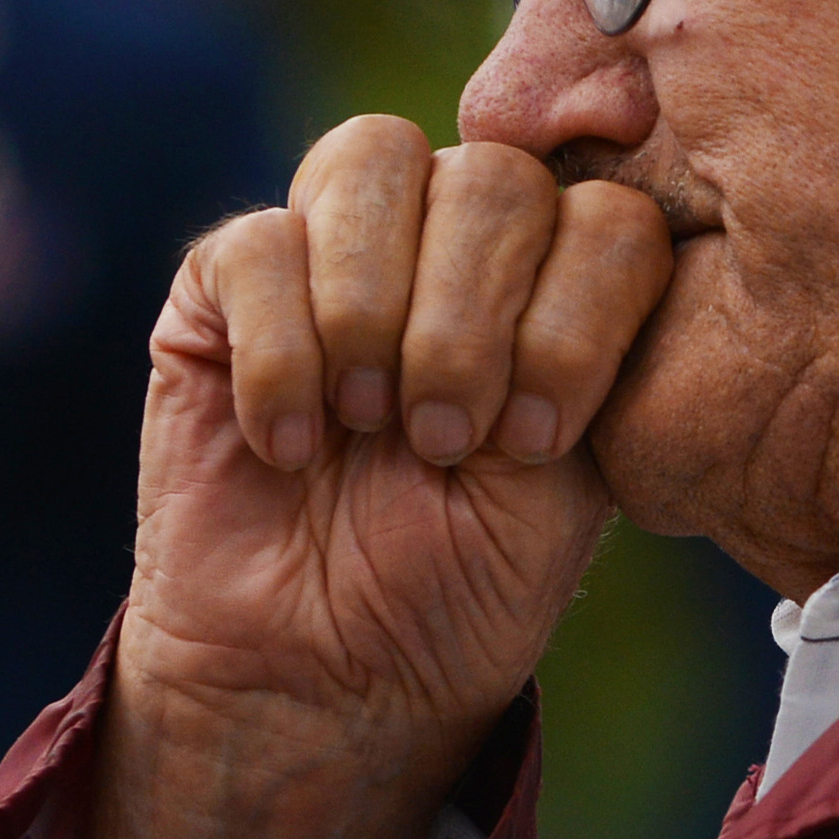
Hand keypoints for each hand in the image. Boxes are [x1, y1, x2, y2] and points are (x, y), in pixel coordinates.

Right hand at [39, 115, 674, 838]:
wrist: (325, 679)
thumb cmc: (460, 591)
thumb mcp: (572, 486)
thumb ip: (597, 351)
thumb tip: (613, 222)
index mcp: (561, 284)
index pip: (608, 209)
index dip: (577, 314)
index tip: (538, 439)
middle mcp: (456, 242)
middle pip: (493, 174)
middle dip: (472, 319)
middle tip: (444, 443)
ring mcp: (339, 249)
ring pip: (373, 159)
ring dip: (376, 309)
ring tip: (370, 428)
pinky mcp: (224, 285)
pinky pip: (258, 242)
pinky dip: (280, 355)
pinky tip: (291, 446)